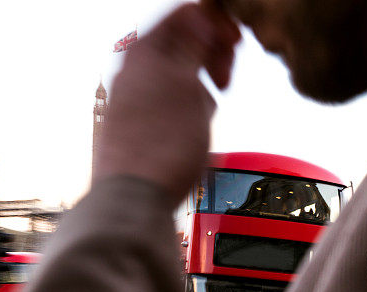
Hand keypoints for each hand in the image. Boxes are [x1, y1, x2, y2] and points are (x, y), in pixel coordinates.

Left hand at [93, 2, 240, 202]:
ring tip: (208, 110)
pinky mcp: (136, 126)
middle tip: (225, 76)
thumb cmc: (161, 148)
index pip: (184, 15)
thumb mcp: (189, 86)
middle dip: (209, 55)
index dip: (216, 23)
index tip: (235, 42)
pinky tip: (193, 129)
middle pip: (180, 44)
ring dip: (200, 86)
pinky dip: (187, 108)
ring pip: (177, 76)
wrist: (133, 199)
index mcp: (143, 53)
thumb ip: (194, 46)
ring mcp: (132, 99)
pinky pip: (170, 103)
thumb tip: (201, 17)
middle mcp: (132, 72)